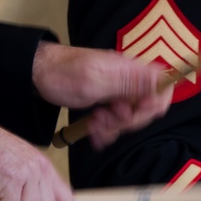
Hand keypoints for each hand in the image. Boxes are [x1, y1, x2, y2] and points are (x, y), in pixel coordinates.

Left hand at [32, 42, 169, 146]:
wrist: (37, 74)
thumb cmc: (61, 73)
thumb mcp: (94, 81)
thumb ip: (129, 83)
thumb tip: (163, 77)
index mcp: (129, 69)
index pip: (163, 85)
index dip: (154, 104)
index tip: (133, 114)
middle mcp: (128, 78)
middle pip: (148, 106)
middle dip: (128, 120)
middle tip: (106, 119)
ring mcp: (118, 89)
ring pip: (131, 116)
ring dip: (114, 126)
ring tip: (95, 124)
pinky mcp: (107, 99)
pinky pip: (117, 119)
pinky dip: (107, 129)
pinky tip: (94, 131)